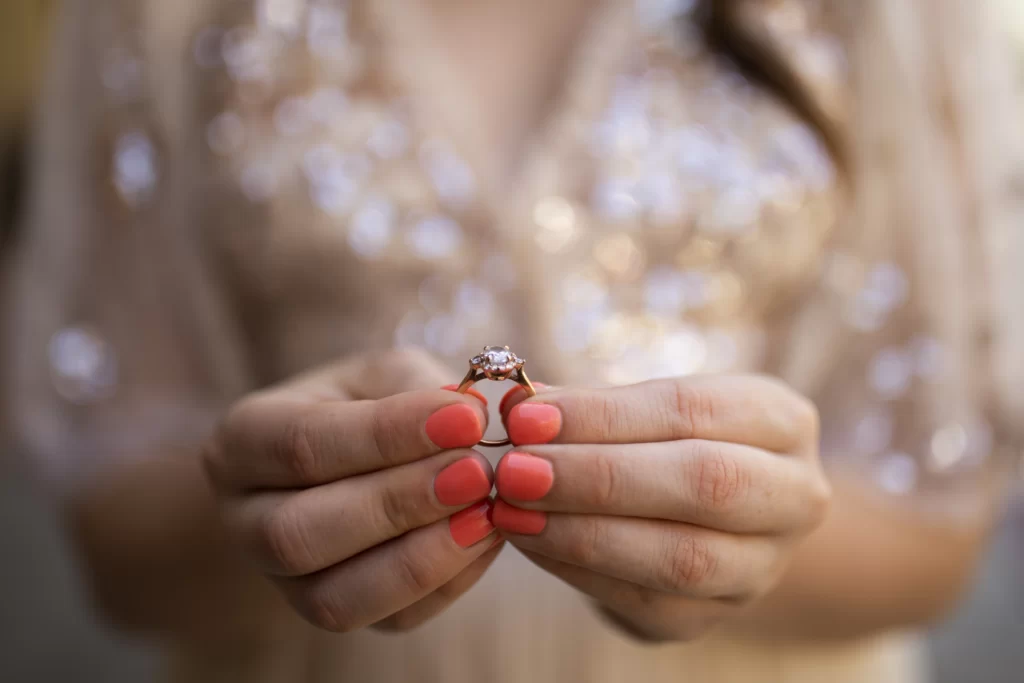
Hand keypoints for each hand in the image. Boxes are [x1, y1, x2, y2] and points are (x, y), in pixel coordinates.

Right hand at [203, 350, 500, 632]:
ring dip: (421, 558)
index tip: (467, 418)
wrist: (361, 454)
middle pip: (301, 532)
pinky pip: (386, 620)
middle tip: (477, 472)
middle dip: (399, 504)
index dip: (388, 435)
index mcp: (244, 439)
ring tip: (486, 513)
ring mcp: (282, 579)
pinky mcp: (333, 613)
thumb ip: (416, 389)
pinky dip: (444, 585)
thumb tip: (466, 419)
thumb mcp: (384, 373)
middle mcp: (245, 518)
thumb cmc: (369, 402)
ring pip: (334, 597)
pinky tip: (485, 541)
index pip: (304, 443)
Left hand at [493, 374, 830, 640]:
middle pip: (705, 484)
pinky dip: (575, 569)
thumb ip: (588, 406)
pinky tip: (527, 540)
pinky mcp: (711, 617)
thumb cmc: (666, 441)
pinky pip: (642, 600)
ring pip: (682, 557)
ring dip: (581, 532)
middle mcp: (794, 496)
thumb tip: (520, 407)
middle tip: (515, 469)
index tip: (526, 416)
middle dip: (597, 476)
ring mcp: (761, 567)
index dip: (604, 415)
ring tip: (510, 508)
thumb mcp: (644, 408)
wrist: (709, 519)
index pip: (692, 409)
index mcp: (782, 421)